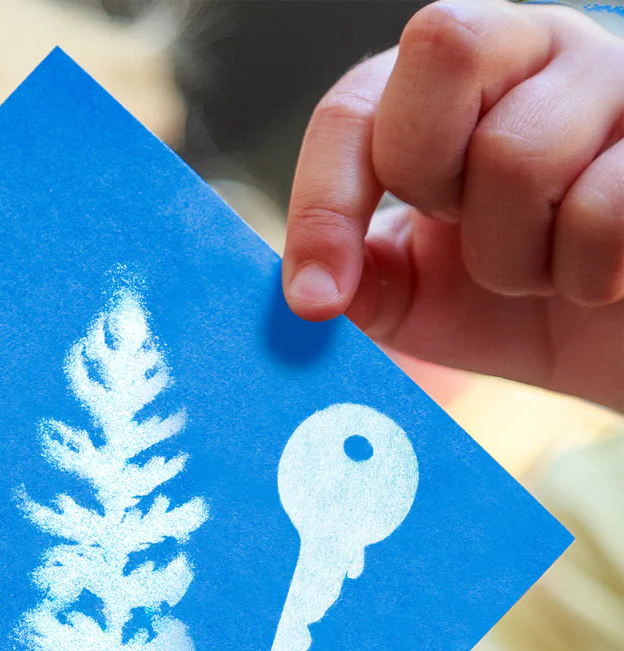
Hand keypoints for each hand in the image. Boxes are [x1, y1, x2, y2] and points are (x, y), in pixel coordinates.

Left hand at [284, 0, 623, 409]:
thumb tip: (317, 288)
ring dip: (516, 259)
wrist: (620, 344)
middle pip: (442, 47)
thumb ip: (362, 280)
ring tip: (544, 274)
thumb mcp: (419, 301)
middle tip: (467, 233)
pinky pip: (605, 209)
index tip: (316, 301)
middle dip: (435, 179)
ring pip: (519, 149)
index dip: (324, 202)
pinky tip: (602, 279)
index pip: (355, 104)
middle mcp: (534, 54)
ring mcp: (620, 79)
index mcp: (448, 90)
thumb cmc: (519, 309)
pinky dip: (588, 274)